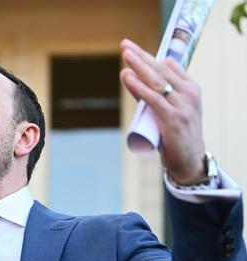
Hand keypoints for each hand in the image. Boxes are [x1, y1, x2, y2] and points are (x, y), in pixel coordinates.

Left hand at [120, 38, 206, 184]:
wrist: (188, 160)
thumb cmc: (175, 135)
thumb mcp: (168, 110)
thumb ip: (154, 96)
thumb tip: (134, 78)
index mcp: (190, 88)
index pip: (166, 67)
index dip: (147, 56)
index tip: (131, 47)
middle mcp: (189, 94)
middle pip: (160, 70)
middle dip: (141, 56)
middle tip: (124, 45)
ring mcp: (182, 106)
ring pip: (156, 81)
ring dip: (139, 66)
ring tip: (125, 55)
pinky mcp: (173, 119)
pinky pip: (153, 99)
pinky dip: (139, 87)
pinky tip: (128, 77)